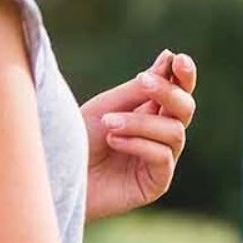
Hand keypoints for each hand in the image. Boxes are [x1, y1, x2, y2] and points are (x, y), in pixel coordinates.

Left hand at [81, 49, 196, 220]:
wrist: (57, 175)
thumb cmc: (77, 139)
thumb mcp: (107, 107)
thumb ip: (139, 90)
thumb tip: (168, 59)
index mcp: (150, 113)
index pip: (178, 92)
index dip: (183, 76)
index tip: (178, 59)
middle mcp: (161, 136)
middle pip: (185, 110)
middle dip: (169, 92)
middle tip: (144, 81)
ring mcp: (161, 160)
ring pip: (174, 132)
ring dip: (140, 122)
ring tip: (108, 124)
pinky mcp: (157, 183)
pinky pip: (163, 156)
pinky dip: (138, 144)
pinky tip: (113, 141)